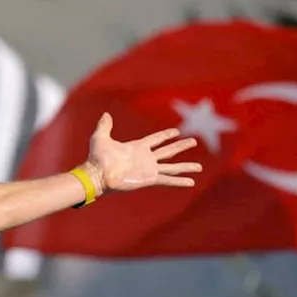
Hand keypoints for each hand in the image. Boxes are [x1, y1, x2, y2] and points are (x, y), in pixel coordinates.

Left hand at [83, 113, 201, 194]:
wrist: (98, 174)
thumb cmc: (97, 157)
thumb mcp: (100, 138)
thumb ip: (104, 126)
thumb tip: (106, 114)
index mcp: (137, 147)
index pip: (156, 139)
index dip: (166, 135)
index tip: (177, 132)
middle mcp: (146, 158)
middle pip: (168, 150)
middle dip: (181, 146)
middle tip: (194, 141)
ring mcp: (148, 169)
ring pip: (172, 166)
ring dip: (185, 166)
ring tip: (199, 167)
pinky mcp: (149, 178)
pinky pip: (168, 179)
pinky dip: (179, 181)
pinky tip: (191, 182)